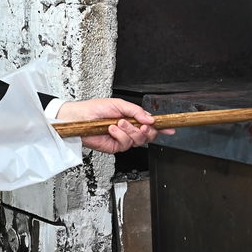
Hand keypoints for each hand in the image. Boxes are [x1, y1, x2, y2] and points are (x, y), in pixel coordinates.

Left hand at [55, 97, 172, 153]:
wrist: (80, 117)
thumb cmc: (95, 109)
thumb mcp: (118, 104)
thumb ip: (136, 111)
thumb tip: (150, 118)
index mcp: (132, 118)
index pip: (150, 124)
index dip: (162, 128)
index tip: (171, 128)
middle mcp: (129, 130)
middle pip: (148, 136)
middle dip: (147, 131)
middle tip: (142, 126)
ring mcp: (123, 139)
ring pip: (138, 140)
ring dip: (130, 131)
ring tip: (119, 123)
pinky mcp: (115, 147)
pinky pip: (125, 144)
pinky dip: (119, 135)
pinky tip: (112, 129)